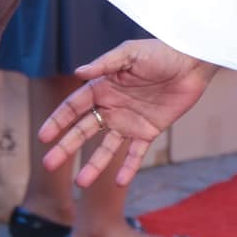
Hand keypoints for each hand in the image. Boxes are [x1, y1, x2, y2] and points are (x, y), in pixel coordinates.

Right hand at [39, 41, 217, 186]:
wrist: (193, 62)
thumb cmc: (159, 52)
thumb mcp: (130, 53)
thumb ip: (105, 65)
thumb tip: (78, 73)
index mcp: (102, 88)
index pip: (73, 108)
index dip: (58, 122)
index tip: (43, 137)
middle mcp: (111, 107)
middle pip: (83, 131)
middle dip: (66, 147)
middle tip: (48, 164)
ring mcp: (129, 122)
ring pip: (106, 148)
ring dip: (94, 165)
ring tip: (81, 184)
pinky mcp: (149, 131)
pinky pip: (136, 154)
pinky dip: (128, 168)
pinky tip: (120, 182)